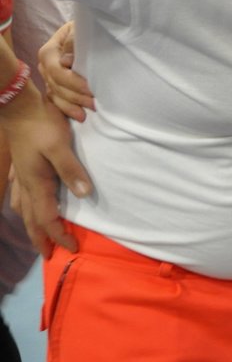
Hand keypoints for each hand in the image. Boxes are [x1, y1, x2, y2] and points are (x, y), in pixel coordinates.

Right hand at [1, 84, 88, 256]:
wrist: (18, 106)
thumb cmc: (40, 125)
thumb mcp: (60, 147)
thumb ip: (72, 171)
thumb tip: (85, 195)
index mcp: (36, 183)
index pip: (47, 218)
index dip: (59, 235)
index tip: (72, 248)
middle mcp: (25, 184)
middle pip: (31, 219)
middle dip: (41, 238)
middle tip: (49, 255)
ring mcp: (20, 175)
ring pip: (23, 208)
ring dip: (32, 225)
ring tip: (38, 235)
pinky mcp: (20, 166)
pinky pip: (19, 195)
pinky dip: (24, 207)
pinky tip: (24, 205)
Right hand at [40, 21, 93, 120]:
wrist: (88, 33)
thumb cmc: (86, 30)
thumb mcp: (80, 29)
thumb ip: (73, 41)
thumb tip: (66, 61)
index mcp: (48, 52)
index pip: (56, 71)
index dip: (72, 81)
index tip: (90, 88)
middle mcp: (45, 66)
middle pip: (56, 85)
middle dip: (76, 95)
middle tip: (95, 102)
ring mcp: (48, 77)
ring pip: (57, 95)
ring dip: (74, 104)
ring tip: (91, 109)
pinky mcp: (54, 86)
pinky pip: (57, 100)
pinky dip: (68, 109)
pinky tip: (81, 116)